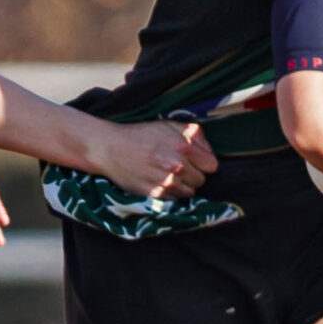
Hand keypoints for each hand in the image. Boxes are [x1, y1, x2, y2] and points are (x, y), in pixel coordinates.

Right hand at [95, 120, 216, 198]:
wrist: (111, 148)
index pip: (211, 165)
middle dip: (193, 174)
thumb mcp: (169, 125)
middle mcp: (178, 166)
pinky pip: (175, 199)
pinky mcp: (155, 194)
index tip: (195, 161)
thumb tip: (208, 150)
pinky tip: (160, 181)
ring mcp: (167, 182)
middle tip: (179, 167)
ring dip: (183, 185)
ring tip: (169, 174)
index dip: (204, 162)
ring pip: (190, 192)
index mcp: (184, 146)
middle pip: (201, 180)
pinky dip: (171, 192)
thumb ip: (194, 133)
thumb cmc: (140, 135)